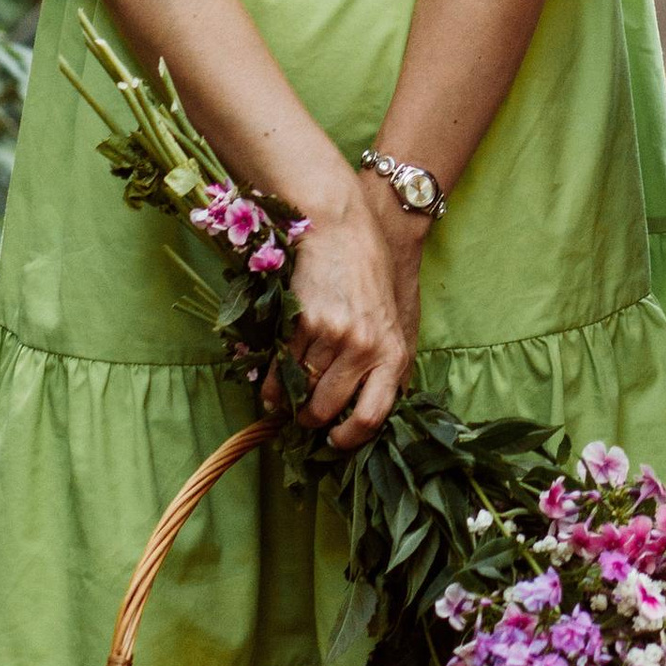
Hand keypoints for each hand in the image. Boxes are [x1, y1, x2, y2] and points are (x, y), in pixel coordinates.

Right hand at [277, 183, 421, 449]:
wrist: (342, 226)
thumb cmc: (370, 272)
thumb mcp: (391, 319)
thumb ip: (381, 363)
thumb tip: (359, 411)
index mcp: (393, 352)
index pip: (372, 416)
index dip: (349, 438)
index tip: (334, 440)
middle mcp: (365, 348)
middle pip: (326, 408)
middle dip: (310, 419)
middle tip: (303, 417)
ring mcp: (333, 335)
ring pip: (300, 388)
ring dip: (289, 398)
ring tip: (285, 400)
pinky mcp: (303, 322)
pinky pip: (281, 366)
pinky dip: (272, 379)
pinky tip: (272, 382)